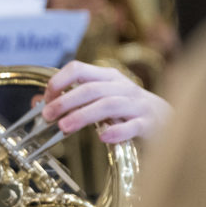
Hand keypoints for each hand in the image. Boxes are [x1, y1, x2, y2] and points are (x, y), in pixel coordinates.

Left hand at [40, 60, 171, 142]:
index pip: (79, 69)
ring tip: (64, 127)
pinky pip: (133, 126)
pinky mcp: (149, 124)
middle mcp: (122, 87)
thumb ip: (71, 101)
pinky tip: (103, 137)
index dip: (59, 81)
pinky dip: (117, 131)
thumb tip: (36, 103)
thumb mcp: (99, 101)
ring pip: (109, 105)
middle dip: (66, 101)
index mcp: (108, 78)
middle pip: (91, 89)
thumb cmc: (127, 112)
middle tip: (47, 115)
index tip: (45, 97)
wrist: (169, 122)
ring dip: (83, 115)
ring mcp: (137, 105)